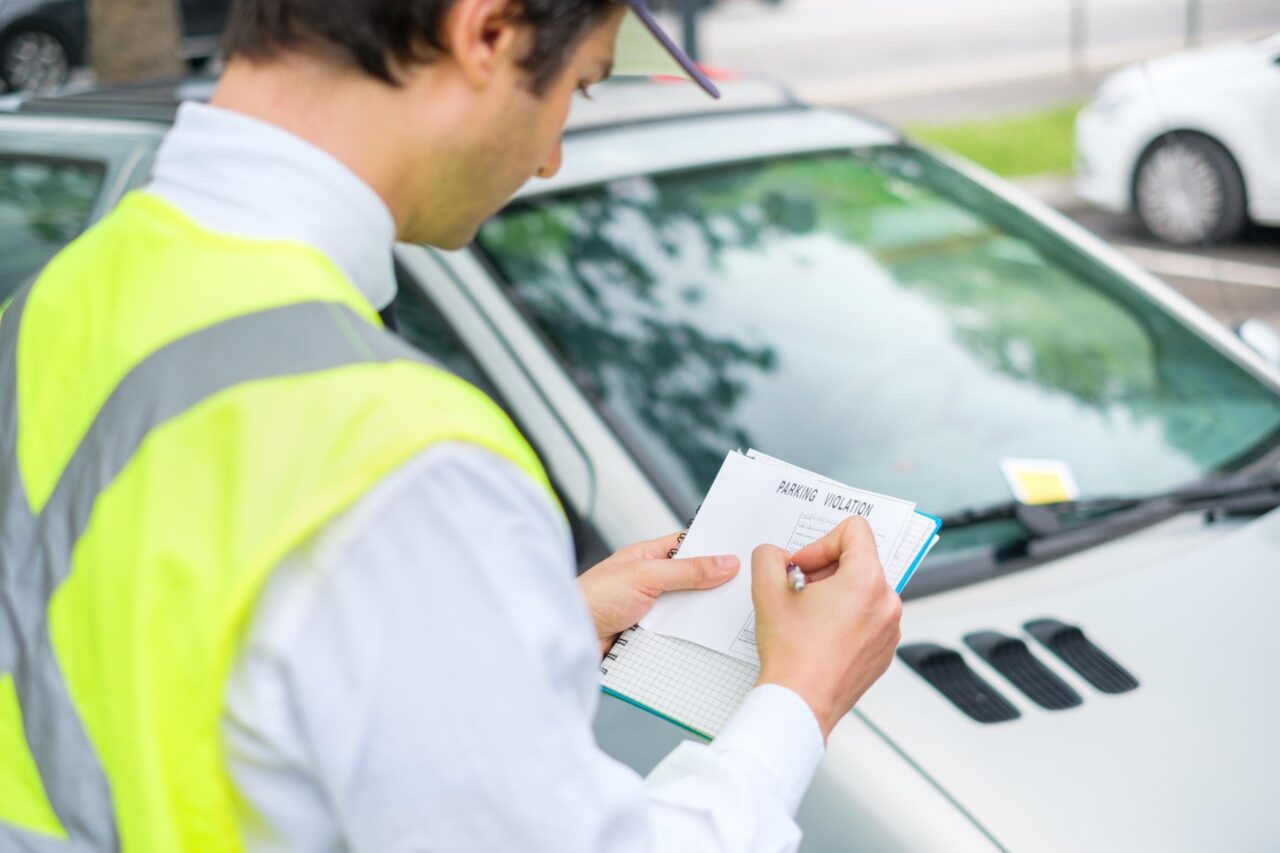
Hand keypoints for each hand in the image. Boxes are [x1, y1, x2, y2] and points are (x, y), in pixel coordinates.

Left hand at [577, 532, 739, 656]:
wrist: (567, 637)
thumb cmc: (592, 597)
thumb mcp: (646, 576)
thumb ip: (687, 571)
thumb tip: (725, 562)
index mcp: (646, 556)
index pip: (687, 546)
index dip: (714, 547)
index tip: (742, 551)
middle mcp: (648, 581)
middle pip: (691, 581)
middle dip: (713, 586)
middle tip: (745, 589)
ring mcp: (647, 609)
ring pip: (685, 610)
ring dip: (700, 615)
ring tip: (730, 617)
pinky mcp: (646, 636)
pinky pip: (675, 635)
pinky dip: (687, 638)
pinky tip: (706, 642)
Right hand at [751, 517, 902, 739]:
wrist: (800, 702)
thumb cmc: (791, 653)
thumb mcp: (767, 589)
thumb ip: (769, 556)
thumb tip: (777, 556)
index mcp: (867, 580)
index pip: (855, 530)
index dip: (821, 542)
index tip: (803, 566)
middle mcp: (887, 602)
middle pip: (858, 561)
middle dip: (825, 570)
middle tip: (798, 591)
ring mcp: (889, 630)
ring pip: (862, 591)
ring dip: (834, 595)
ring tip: (807, 617)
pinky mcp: (884, 652)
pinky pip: (867, 619)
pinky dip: (844, 619)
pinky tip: (819, 637)